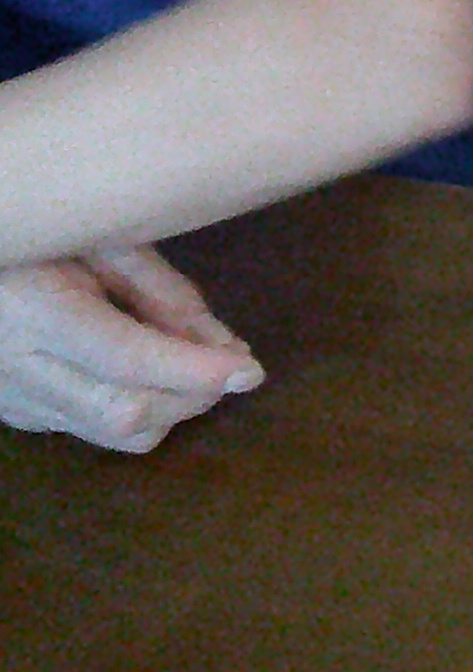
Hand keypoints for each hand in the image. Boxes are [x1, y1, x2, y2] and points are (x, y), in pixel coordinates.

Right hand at [0, 246, 263, 451]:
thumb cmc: (44, 238)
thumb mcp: (102, 243)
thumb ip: (162, 290)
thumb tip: (226, 346)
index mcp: (37, 313)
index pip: (125, 359)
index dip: (193, 370)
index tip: (250, 371)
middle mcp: (20, 370)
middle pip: (124, 413)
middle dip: (193, 395)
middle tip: (230, 363)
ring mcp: (18, 401)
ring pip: (116, 434)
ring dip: (174, 407)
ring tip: (193, 364)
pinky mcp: (22, 417)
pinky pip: (98, 431)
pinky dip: (144, 410)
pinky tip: (150, 373)